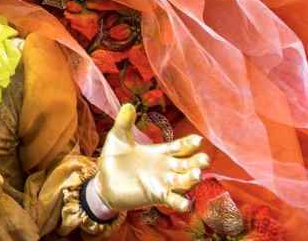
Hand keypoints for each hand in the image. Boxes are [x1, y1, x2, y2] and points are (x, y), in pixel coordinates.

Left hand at [93, 104, 209, 212]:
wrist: (103, 181)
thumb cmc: (114, 158)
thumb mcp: (118, 137)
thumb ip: (124, 123)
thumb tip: (128, 104)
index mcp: (159, 152)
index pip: (180, 147)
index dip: (190, 144)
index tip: (198, 140)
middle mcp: (166, 168)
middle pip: (188, 164)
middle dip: (198, 162)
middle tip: (204, 159)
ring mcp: (163, 183)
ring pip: (185, 181)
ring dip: (192, 179)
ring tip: (197, 175)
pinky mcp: (156, 196)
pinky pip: (173, 201)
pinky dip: (182, 203)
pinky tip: (186, 203)